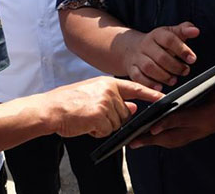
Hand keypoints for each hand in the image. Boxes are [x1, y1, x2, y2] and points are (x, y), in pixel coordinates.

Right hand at [44, 77, 162, 138]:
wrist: (51, 109)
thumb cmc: (69, 102)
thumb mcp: (93, 94)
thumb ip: (115, 99)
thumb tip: (134, 107)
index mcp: (107, 82)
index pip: (135, 87)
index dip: (150, 93)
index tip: (163, 97)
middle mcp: (109, 90)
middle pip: (125, 113)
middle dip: (111, 119)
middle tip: (92, 115)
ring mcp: (105, 102)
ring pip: (116, 124)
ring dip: (103, 126)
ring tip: (87, 118)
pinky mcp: (100, 115)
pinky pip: (106, 131)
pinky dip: (97, 131)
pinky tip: (85, 124)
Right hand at [122, 22, 199, 89]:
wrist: (132, 48)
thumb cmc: (157, 42)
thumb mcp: (169, 33)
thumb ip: (183, 30)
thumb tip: (195, 30)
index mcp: (157, 34)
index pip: (169, 39)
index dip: (182, 50)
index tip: (192, 59)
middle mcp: (146, 45)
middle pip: (160, 56)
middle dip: (175, 66)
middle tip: (185, 71)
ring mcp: (137, 57)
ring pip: (149, 68)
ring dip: (164, 76)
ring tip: (174, 80)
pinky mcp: (132, 69)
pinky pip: (138, 77)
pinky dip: (150, 84)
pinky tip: (160, 87)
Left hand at [129, 73, 214, 149]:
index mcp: (208, 116)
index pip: (184, 120)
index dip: (168, 123)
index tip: (152, 126)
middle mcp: (202, 127)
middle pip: (174, 136)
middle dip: (153, 139)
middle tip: (133, 139)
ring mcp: (200, 131)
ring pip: (174, 140)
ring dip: (155, 142)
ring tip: (135, 140)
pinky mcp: (198, 130)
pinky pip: (178, 138)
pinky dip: (163, 138)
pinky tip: (150, 136)